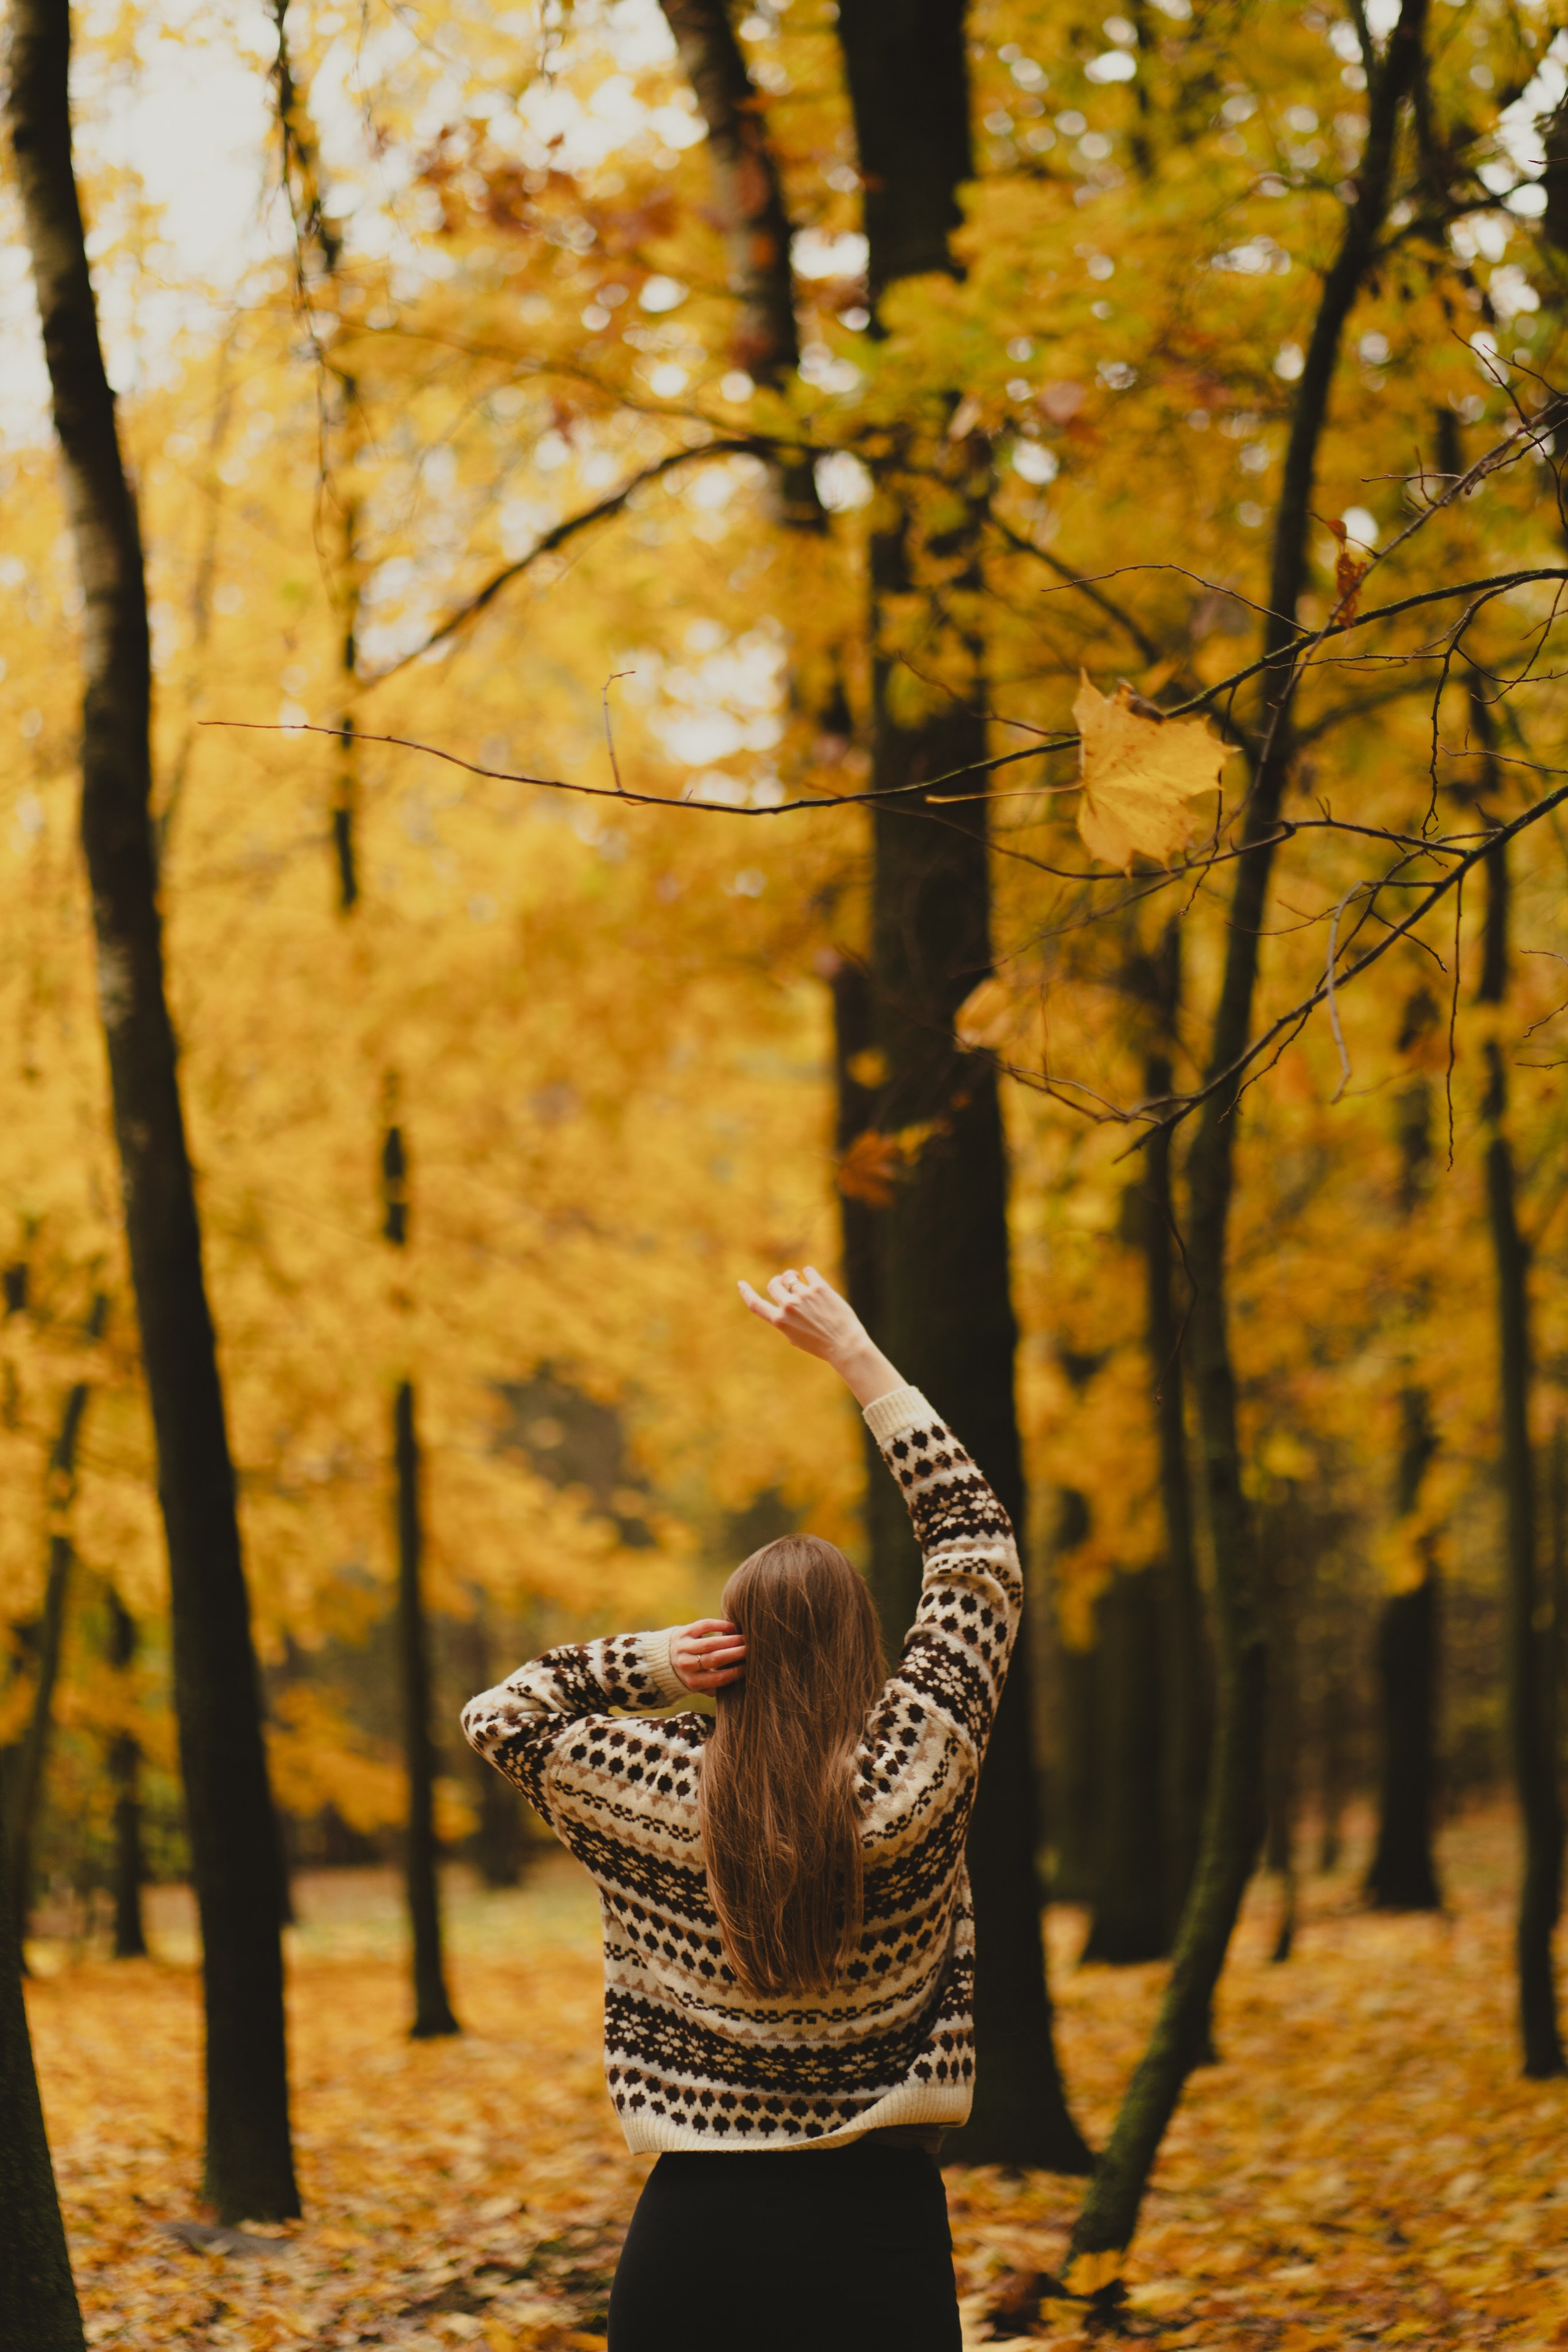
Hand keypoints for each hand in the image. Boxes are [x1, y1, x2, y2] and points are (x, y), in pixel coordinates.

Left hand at [670, 1618, 745, 1693]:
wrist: (665, 1659)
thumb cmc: (692, 1673)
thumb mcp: (700, 1685)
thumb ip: (716, 1687)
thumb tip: (742, 1681)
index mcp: (693, 1682)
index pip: (719, 1678)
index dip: (737, 1672)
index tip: (750, 1666)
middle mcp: (686, 1665)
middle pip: (715, 1659)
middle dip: (736, 1654)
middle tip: (751, 1649)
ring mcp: (683, 1647)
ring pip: (710, 1643)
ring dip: (730, 1641)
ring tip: (744, 1639)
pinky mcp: (684, 1632)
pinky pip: (704, 1626)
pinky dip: (720, 1625)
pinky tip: (732, 1627)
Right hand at [737, 1267, 902, 1405]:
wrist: (845, 1344)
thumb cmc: (821, 1344)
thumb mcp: (795, 1337)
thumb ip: (785, 1319)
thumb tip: (783, 1298)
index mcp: (780, 1321)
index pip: (755, 1304)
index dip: (746, 1293)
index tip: (740, 1283)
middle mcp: (789, 1307)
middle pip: (774, 1284)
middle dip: (778, 1281)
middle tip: (787, 1281)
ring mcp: (804, 1296)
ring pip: (791, 1277)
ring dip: (794, 1276)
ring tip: (802, 1279)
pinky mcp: (820, 1288)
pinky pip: (808, 1271)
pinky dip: (808, 1272)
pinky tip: (811, 1276)